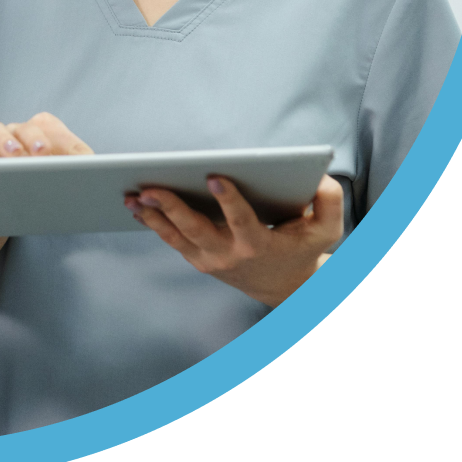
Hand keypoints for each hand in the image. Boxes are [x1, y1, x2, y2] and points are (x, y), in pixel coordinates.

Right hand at [0, 111, 93, 199]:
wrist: (9, 207)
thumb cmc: (43, 191)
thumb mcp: (63, 184)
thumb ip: (77, 177)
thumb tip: (98, 177)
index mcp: (42, 131)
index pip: (55, 130)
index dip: (65, 142)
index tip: (75, 156)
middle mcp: (17, 133)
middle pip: (25, 127)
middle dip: (34, 139)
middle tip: (41, 155)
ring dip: (2, 140)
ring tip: (9, 154)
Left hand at [126, 174, 344, 306]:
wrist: (285, 286)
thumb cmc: (304, 248)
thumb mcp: (328, 230)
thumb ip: (330, 202)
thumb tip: (319, 177)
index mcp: (260, 245)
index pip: (242, 222)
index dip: (229, 200)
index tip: (215, 175)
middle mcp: (230, 255)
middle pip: (196, 230)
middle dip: (172, 208)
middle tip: (150, 188)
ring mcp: (211, 260)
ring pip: (176, 238)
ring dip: (152, 217)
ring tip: (131, 196)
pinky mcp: (198, 259)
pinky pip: (171, 240)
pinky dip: (152, 224)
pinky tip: (134, 206)